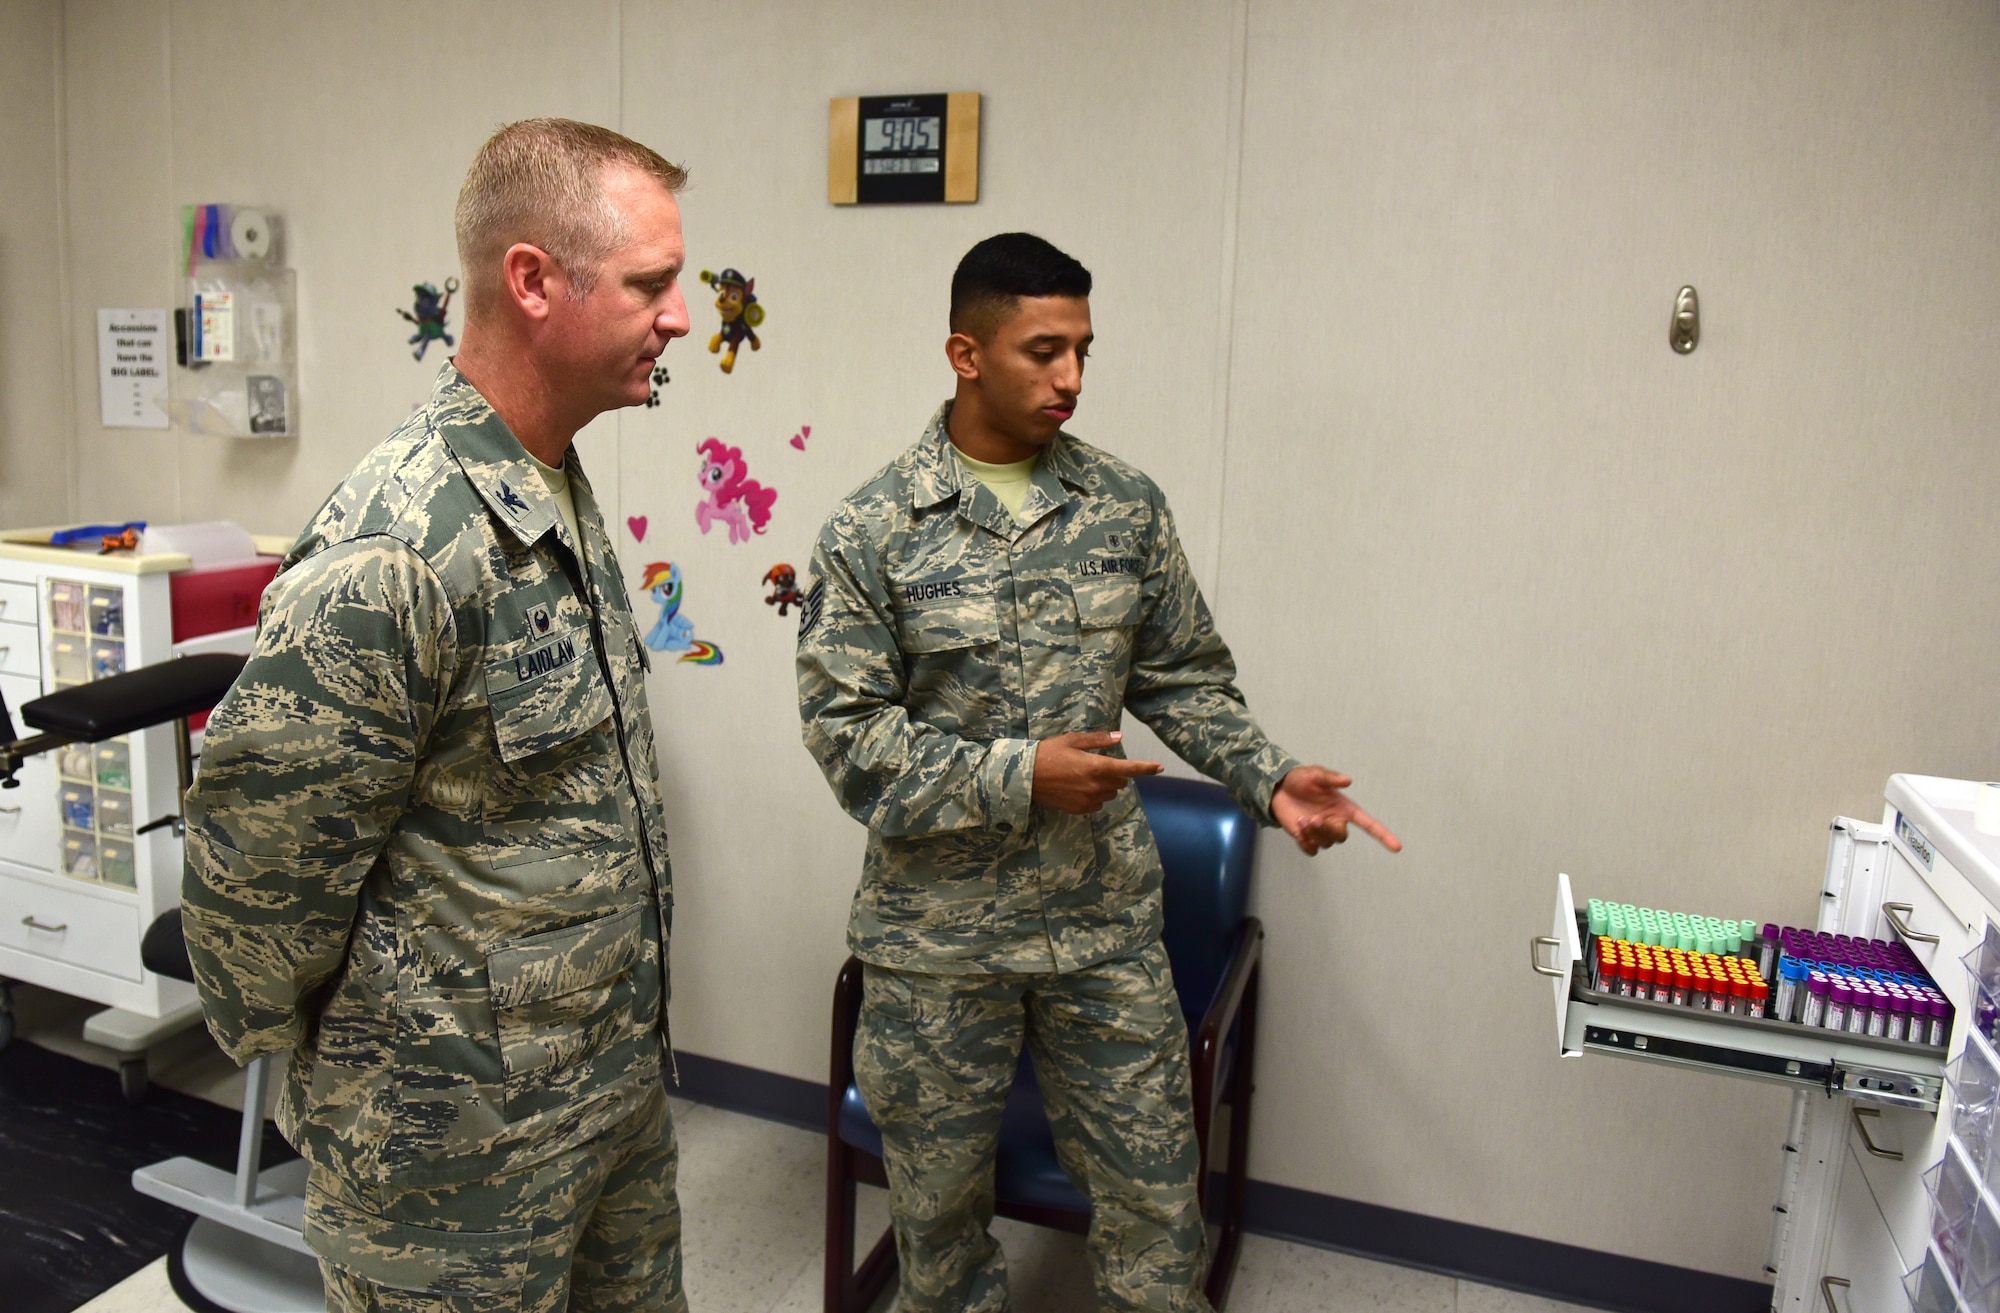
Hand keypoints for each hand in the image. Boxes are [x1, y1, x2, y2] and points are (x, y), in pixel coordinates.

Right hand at [1032, 732, 1162, 814]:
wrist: (1024, 776)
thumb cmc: (1048, 753)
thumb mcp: (1072, 740)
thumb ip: (1098, 740)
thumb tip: (1118, 737)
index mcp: (1096, 766)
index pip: (1129, 769)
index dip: (1146, 768)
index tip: (1160, 768)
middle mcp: (1096, 785)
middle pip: (1120, 781)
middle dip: (1116, 773)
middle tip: (1097, 764)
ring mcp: (1088, 800)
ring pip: (1110, 793)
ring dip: (1105, 785)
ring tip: (1084, 776)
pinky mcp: (1079, 809)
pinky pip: (1097, 804)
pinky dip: (1095, 796)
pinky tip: (1079, 788)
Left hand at [1271, 766, 1401, 855]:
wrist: (1278, 789)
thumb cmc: (1300, 779)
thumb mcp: (1314, 774)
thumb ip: (1330, 778)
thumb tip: (1348, 780)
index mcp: (1344, 808)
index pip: (1368, 824)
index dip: (1383, 835)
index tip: (1397, 847)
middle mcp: (1336, 821)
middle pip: (1341, 837)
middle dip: (1327, 830)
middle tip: (1313, 819)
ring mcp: (1322, 831)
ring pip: (1326, 844)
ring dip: (1313, 834)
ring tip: (1302, 819)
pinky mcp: (1307, 839)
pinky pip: (1312, 851)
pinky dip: (1305, 844)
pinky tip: (1298, 830)